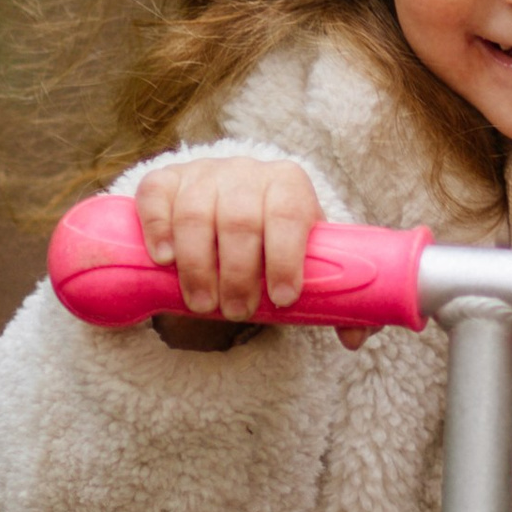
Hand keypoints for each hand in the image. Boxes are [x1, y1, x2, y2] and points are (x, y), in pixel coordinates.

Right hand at [134, 159, 371, 348]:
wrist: (234, 204)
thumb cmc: (275, 242)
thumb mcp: (306, 260)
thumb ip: (334, 298)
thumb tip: (354, 340)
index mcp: (288, 184)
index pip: (288, 213)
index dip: (285, 257)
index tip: (282, 298)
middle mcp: (246, 172)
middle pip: (239, 219)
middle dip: (238, 274)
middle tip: (237, 312)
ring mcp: (203, 173)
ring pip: (195, 212)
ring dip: (197, 265)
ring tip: (203, 305)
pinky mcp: (166, 180)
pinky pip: (156, 196)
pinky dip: (158, 228)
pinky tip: (165, 260)